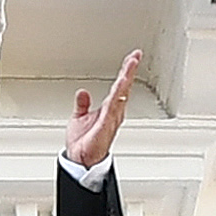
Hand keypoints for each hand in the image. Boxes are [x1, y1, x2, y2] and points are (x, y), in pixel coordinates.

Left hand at [66, 51, 141, 169]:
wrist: (80, 160)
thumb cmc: (83, 144)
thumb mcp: (80, 118)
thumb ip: (83, 104)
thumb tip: (83, 92)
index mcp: (108, 110)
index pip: (118, 87)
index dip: (125, 72)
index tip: (131, 59)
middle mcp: (113, 113)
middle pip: (124, 87)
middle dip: (129, 71)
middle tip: (136, 56)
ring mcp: (111, 118)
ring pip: (121, 94)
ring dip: (126, 78)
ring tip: (131, 64)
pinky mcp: (106, 125)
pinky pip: (113, 106)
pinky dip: (118, 95)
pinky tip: (121, 85)